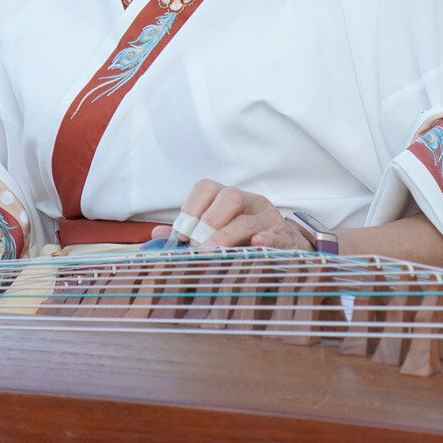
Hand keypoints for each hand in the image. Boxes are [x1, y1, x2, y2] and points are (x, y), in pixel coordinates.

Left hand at [153, 179, 311, 250]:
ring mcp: (270, 219)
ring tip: (211, 253)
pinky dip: (266, 241)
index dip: (190, 209)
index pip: (206, 188)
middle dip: (209, 221)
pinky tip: (255, 245)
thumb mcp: (215, 233)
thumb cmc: (242, 241)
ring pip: (249, 221)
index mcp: (228, 198)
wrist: (285, 250)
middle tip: (196, 245)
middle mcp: (250, 202)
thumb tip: (156, 235)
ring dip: (226, 237)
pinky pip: (277, 236)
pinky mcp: (286, 239)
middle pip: (230, 197)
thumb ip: (187, 233)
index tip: (180, 234)